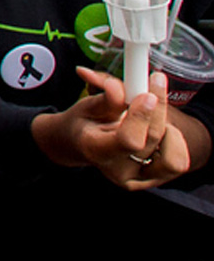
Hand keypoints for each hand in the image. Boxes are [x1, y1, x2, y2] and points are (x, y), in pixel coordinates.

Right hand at [34, 67, 192, 188]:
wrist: (83, 145)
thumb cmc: (85, 123)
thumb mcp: (87, 105)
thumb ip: (106, 97)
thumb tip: (117, 87)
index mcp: (96, 150)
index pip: (128, 140)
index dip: (142, 116)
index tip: (147, 94)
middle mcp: (119, 170)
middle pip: (152, 137)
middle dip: (158, 106)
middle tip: (155, 81)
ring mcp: (139, 179)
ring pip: (171, 155)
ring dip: (168, 129)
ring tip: (153, 116)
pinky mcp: (155, 179)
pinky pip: (178, 162)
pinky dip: (174, 142)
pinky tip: (160, 129)